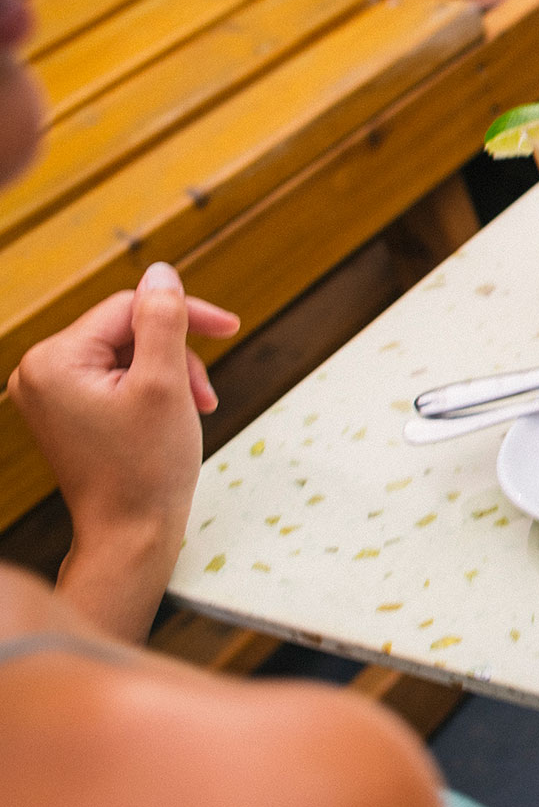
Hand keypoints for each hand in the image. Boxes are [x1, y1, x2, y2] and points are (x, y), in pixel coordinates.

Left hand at [8, 262, 238, 546]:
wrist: (130, 534)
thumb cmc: (146, 468)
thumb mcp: (164, 383)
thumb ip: (163, 320)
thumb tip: (161, 272)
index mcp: (53, 361)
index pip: (128, 308)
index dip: (183, 313)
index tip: (231, 327)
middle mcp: (40, 372)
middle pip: (127, 330)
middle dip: (176, 354)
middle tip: (205, 392)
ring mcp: (50, 394)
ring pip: (127, 354)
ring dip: (169, 373)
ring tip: (194, 408)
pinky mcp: (65, 411)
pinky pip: (116, 377)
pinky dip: (151, 389)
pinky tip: (172, 413)